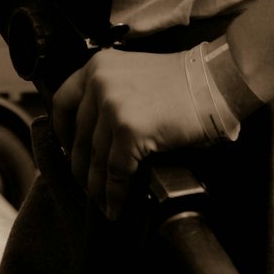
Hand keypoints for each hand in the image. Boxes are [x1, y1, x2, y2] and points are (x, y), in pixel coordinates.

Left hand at [50, 49, 212, 220]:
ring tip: (101, 202)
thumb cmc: (181, 80)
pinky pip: (116, 171)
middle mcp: (99, 83)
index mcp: (97, 67)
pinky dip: (114, 194)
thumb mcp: (132, 73)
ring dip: (96, 187)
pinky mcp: (130, 130)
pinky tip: (115, 206)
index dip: (61, 131)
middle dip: (80, 167)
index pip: (63, 102)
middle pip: (78, 136)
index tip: (65, 148)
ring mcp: (113, 106)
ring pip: (95, 158)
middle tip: (85, 184)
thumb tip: (96, 134)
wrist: (212, 81)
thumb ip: (109, 93)